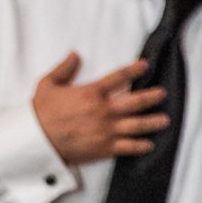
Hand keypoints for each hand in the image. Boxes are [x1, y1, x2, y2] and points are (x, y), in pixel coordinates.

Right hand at [33, 51, 168, 167]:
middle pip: (136, 102)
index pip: (119, 77)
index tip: (145, 65)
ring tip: (165, 120)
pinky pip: (128, 147)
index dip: (134, 70)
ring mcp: (106, 130)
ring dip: (153, 122)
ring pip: (137, 126)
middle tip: (163, 93)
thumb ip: (64, 68)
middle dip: (152, 96)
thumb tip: (75, 54)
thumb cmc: (41, 112)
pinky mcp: (105, 148)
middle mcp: (103, 111)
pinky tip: (150, 144)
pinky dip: (141, 146)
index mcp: (92, 93)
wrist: (36, 140)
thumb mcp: (49, 83)